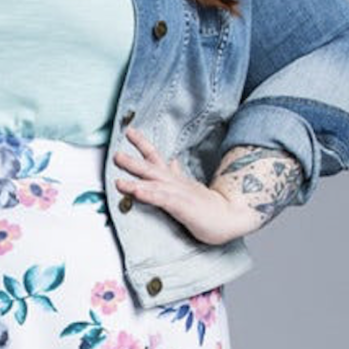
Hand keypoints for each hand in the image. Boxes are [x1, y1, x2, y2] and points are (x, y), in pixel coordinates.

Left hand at [112, 127, 261, 245]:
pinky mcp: (184, 207)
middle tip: (115, 154)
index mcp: (174, 178)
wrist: (233, 217)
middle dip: (132, 162)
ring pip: (155, 185)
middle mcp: (175, 183)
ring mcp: (180, 194)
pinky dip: (150, 196)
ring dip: (136, 181)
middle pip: (152, 168)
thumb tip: (172, 161)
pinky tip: (137, 193)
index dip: (142, 144)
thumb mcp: (189, 186)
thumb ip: (178, 174)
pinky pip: (164, 200)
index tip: (130, 131)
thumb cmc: (209, 205)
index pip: (156, 157)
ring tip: (118, 181)